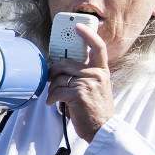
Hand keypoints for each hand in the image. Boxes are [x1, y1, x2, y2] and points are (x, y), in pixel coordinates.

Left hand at [43, 22, 114, 141]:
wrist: (103, 128)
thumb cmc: (96, 109)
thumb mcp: (97, 87)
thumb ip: (85, 75)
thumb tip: (63, 68)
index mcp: (101, 70)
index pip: (97, 46)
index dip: (87, 34)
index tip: (78, 27)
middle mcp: (96, 74)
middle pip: (65, 63)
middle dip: (53, 73)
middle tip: (51, 81)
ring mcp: (88, 83)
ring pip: (58, 78)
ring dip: (52, 88)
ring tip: (56, 96)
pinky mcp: (78, 94)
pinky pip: (56, 90)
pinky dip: (51, 98)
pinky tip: (54, 103)